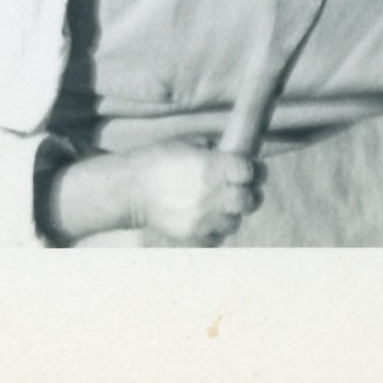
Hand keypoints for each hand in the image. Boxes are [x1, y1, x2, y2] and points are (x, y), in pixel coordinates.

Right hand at [127, 140, 264, 244]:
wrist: (131, 188)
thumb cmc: (159, 159)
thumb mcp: (187, 144)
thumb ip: (214, 152)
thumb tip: (236, 154)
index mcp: (209, 166)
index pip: (248, 170)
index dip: (251, 169)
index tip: (245, 169)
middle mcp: (209, 195)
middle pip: (249, 201)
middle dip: (248, 194)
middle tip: (239, 189)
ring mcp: (202, 220)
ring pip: (234, 222)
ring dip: (230, 213)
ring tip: (217, 204)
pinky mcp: (194, 238)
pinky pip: (217, 237)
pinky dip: (215, 229)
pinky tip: (205, 218)